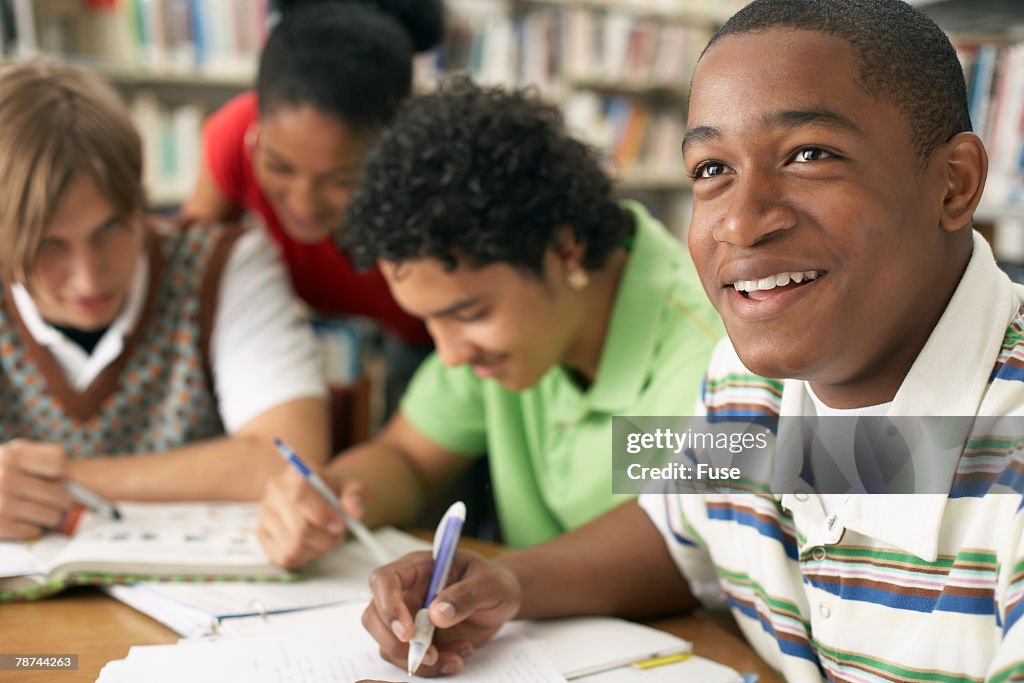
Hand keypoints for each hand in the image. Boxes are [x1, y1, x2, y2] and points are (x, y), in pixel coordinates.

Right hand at [0, 440, 72, 539]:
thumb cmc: (2, 475)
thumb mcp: (16, 456)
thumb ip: (42, 458)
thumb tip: (73, 479)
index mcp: (11, 455)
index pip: (57, 463)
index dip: (63, 474)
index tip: (59, 480)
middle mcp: (5, 477)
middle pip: (59, 494)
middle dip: (63, 501)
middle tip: (61, 503)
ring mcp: (1, 502)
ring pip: (50, 516)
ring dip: (53, 517)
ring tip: (47, 513)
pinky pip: (33, 531)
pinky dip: (35, 529)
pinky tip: (28, 523)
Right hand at [257, 465, 365, 568]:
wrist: (321, 497)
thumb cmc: (335, 492)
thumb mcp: (351, 488)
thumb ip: (356, 496)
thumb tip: (354, 510)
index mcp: (295, 472)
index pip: (300, 495)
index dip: (322, 515)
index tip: (339, 524)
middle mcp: (275, 491)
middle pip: (298, 526)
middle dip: (325, 537)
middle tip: (337, 536)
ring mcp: (265, 514)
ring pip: (293, 545)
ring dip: (317, 548)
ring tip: (327, 539)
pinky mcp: (262, 535)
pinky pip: (284, 556)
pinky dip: (304, 556)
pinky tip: (313, 545)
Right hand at [362, 549, 521, 676]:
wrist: (501, 600)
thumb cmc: (492, 581)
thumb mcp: (489, 583)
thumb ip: (465, 595)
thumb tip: (437, 614)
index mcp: (418, 568)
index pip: (384, 580)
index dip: (387, 605)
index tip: (407, 631)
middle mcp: (407, 593)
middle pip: (375, 617)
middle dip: (395, 643)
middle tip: (430, 654)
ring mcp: (409, 618)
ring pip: (389, 645)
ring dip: (418, 660)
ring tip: (457, 655)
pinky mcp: (418, 640)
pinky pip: (410, 659)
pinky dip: (432, 667)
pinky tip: (458, 656)